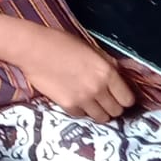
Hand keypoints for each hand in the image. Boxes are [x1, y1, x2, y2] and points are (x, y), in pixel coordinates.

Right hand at [12, 22, 135, 122]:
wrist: (32, 48)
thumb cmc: (60, 42)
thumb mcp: (89, 47)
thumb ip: (107, 61)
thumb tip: (119, 73)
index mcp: (106, 71)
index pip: (128, 99)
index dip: (125, 98)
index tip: (119, 96)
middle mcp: (98, 88)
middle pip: (116, 111)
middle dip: (113, 106)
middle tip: (104, 99)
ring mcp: (83, 99)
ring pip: (102, 118)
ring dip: (99, 111)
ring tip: (91, 102)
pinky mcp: (68, 105)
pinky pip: (82, 116)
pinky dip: (81, 110)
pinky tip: (76, 99)